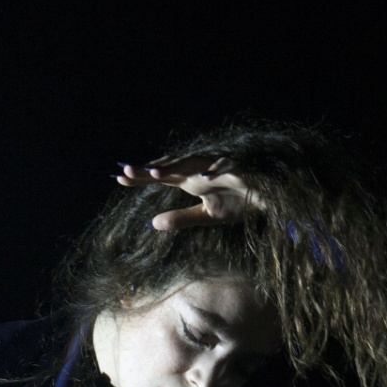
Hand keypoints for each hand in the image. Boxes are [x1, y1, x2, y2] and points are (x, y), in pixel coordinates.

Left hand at [115, 153, 268, 230]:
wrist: (267, 202)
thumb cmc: (236, 205)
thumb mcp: (205, 217)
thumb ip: (180, 219)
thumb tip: (152, 224)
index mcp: (191, 180)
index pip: (162, 177)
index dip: (142, 177)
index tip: (119, 179)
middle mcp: (201, 171)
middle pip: (173, 166)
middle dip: (151, 169)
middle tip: (127, 171)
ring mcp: (219, 169)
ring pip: (195, 163)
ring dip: (176, 166)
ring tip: (156, 173)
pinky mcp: (240, 171)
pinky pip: (228, 167)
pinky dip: (217, 170)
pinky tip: (205, 177)